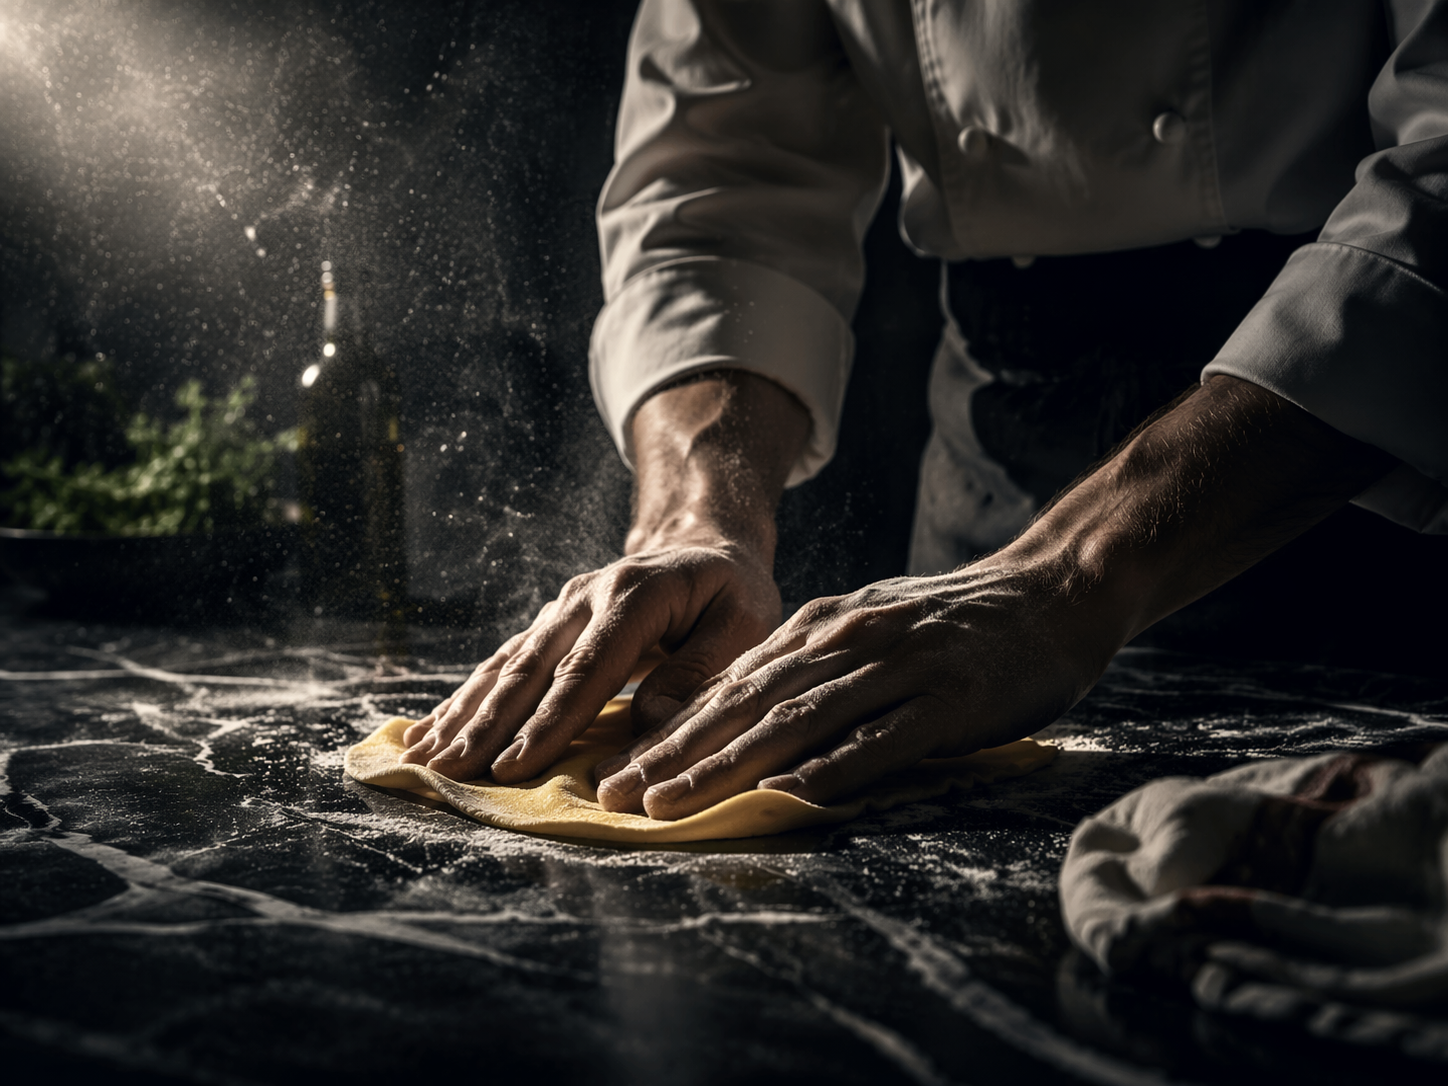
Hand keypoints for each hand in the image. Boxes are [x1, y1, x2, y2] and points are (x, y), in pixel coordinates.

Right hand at [398, 539, 780, 781]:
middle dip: (486, 726)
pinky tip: (429, 732)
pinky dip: (465, 701)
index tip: (513, 767)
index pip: (585, 670)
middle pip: (529, 670)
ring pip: (504, 668)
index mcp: (634, 596)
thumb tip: (651, 722)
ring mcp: (560, 610)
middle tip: (450, 772)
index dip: (548, 722)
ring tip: (423, 757)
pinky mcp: (548, 626)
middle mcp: (584, 598)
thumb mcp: (742, 624)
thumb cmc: (731, 594)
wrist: (704, 545)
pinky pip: (500, 666)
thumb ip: (698, 671)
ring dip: (463, 715)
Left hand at [595, 375, 1397, 819]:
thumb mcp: (870, 629)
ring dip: (725, 765)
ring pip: (794, 721)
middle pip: (745, 705)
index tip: (618, 770)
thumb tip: (751, 726)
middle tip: (615, 796)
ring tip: (670, 802)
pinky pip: (880, 739)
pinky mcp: (947, 700)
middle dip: (674, 754)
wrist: (1052, 589)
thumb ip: (815, 672)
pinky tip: (787, 797)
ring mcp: (895, 668)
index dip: (671, 731)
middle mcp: (845, 642)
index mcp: (822, 628)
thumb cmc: (957, 623)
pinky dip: (831, 768)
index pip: (731, 686)